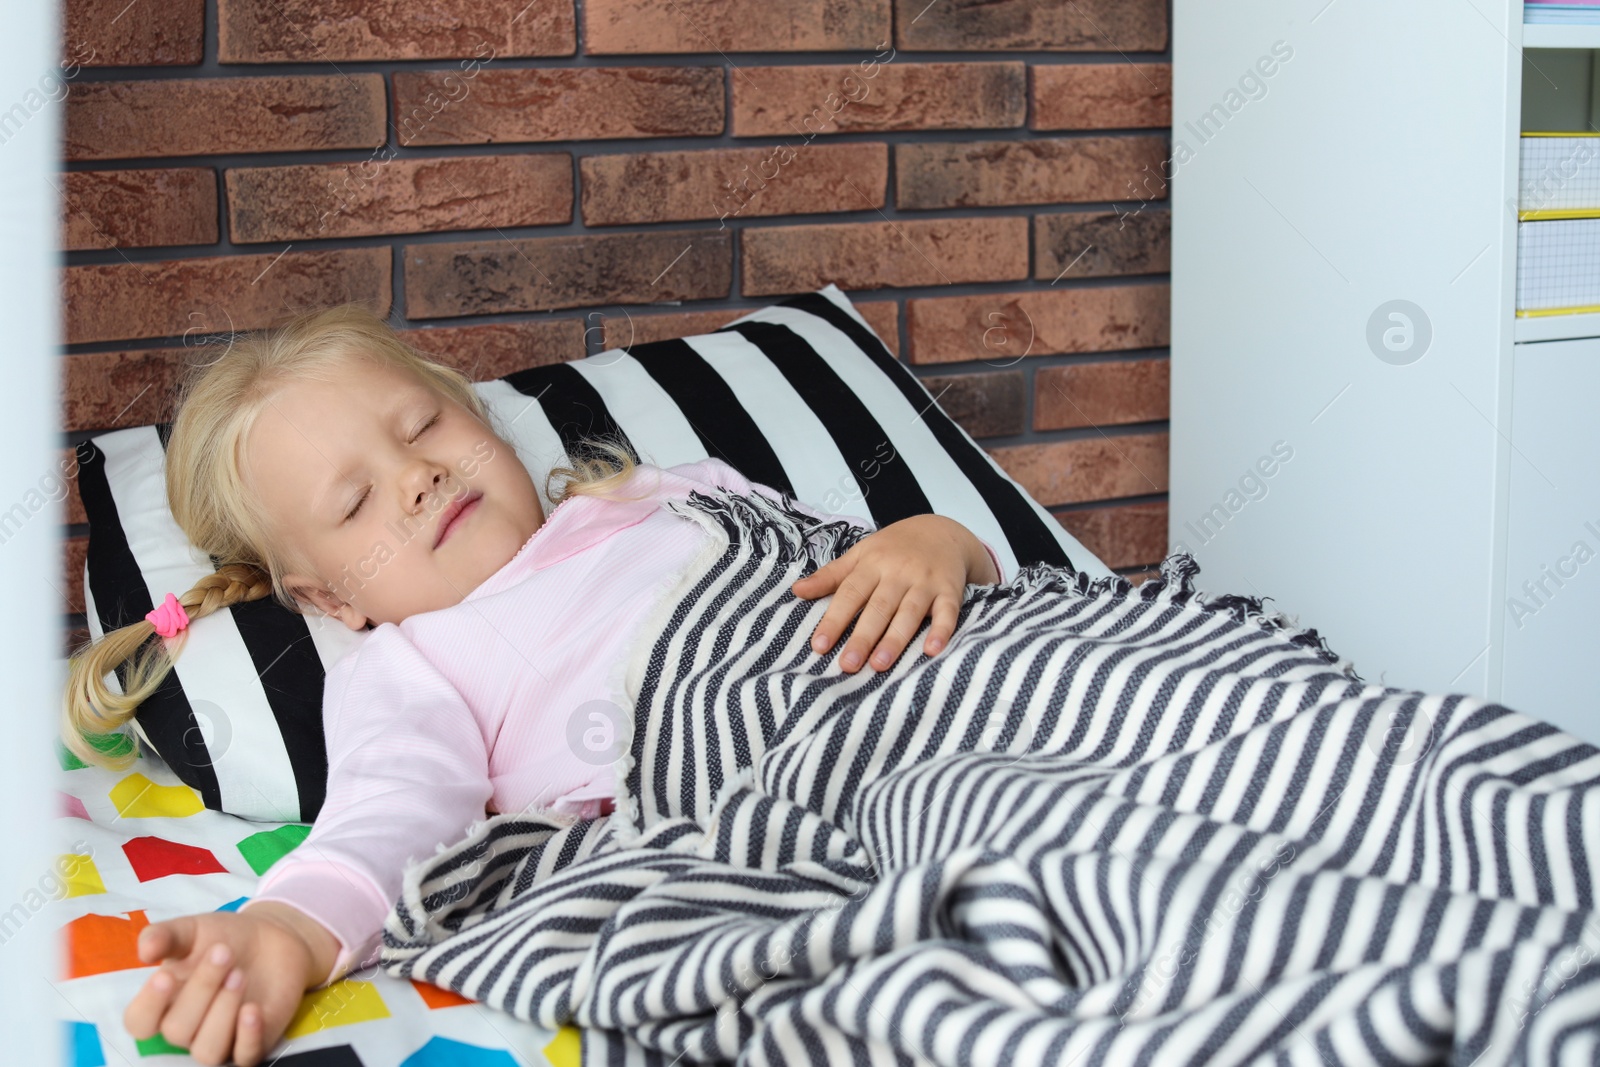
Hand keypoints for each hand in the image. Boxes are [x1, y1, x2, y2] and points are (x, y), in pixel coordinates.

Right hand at [123, 902, 338, 1065]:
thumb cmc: (223, 938)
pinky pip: (245, 1057)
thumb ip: (165, 936)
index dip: (148, 1005)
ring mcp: (220, 1040)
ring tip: (239, 975)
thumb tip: (144, 950)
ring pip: (207, 1051)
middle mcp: (188, 1029)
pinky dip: (248, 1036)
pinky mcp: (253, 1044)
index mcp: (164, 1003)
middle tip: (224, 952)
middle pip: (177, 1030)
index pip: (139, 1022)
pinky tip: (253, 1009)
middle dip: (201, 989)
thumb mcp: (192, 930)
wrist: (272, 937)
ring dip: (222, 1012)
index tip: (166, 975)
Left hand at [791, 514, 995, 673]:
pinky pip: (948, 612)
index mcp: (872, 564)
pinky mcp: (950, 590)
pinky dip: (942, 630)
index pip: (849, 594)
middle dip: (862, 637)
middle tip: (848, 665)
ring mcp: (925, 581)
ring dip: (895, 639)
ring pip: (909, 612)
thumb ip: (831, 575)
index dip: (834, 620)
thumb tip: (796, 591)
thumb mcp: (861, 554)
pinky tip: (932, 650)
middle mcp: (898, 573)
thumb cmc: (894, 548)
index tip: (819, 645)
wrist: (942, 531)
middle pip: (878, 607)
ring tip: (879, 665)